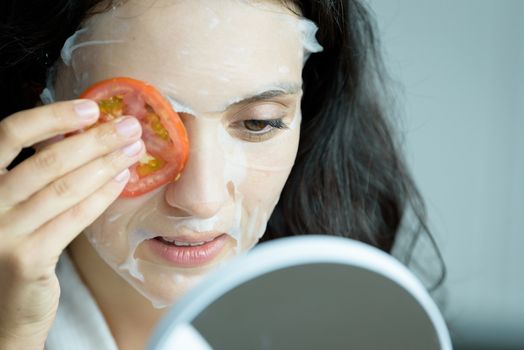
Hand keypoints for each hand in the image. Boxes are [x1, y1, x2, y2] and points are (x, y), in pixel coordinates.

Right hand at [0, 100, 144, 348]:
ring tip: (134, 150)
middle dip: (96, 140)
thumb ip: (36, 172)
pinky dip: (101, 195)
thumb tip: (85, 132)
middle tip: (130, 127)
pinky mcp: (26, 258)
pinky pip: (74, 218)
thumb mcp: (14, 202)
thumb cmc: (15, 244)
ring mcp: (1, 232)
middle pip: (47, 160)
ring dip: (106, 163)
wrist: (3, 307)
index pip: (9, 134)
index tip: (92, 109)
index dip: (52, 117)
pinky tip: (122, 180)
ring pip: (64, 187)